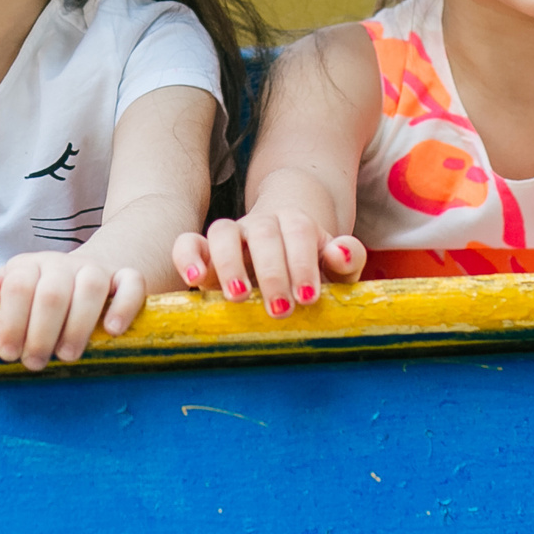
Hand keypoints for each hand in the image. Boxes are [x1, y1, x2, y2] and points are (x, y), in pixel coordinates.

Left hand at [0, 252, 148, 370]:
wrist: (94, 269)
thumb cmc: (44, 292)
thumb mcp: (15, 290)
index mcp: (30, 267)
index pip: (17, 286)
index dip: (11, 321)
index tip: (7, 353)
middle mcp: (63, 264)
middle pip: (52, 292)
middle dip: (40, 332)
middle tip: (34, 363)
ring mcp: (97, 269)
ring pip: (91, 287)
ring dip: (78, 325)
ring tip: (67, 356)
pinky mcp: (127, 277)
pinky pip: (132, 283)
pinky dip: (123, 306)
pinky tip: (113, 331)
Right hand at [174, 211, 366, 314]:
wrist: (284, 252)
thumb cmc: (314, 268)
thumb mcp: (337, 267)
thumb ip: (347, 259)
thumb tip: (341, 250)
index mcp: (297, 223)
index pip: (299, 230)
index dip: (303, 262)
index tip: (307, 297)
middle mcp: (262, 224)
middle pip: (263, 231)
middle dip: (271, 271)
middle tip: (280, 310)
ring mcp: (232, 235)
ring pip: (223, 230)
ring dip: (229, 262)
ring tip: (238, 297)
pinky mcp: (205, 252)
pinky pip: (188, 243)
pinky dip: (187, 257)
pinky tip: (195, 281)